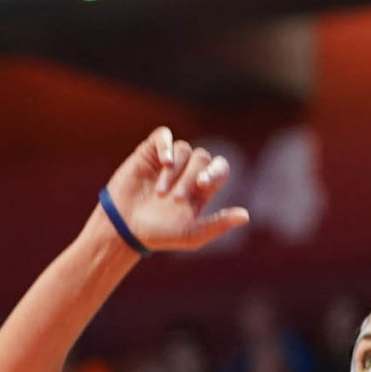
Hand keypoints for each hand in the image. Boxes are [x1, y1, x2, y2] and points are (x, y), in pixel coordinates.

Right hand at [99, 128, 250, 254]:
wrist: (125, 229)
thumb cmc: (159, 235)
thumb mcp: (192, 234)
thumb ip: (218, 224)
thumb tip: (246, 216)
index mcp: (201, 188)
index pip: (219, 168)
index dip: (216, 171)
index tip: (203, 184)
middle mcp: (187, 171)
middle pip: (202, 158)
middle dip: (190, 177)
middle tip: (176, 199)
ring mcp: (167, 161)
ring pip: (183, 149)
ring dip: (175, 171)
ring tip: (160, 193)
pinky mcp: (149, 153)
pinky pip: (163, 136)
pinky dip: (166, 145)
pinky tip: (163, 162)